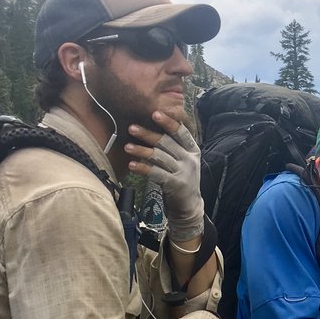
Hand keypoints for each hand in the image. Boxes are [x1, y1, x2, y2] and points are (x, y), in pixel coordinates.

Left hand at [125, 111, 204, 240]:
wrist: (189, 204)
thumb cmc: (181, 177)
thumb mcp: (183, 159)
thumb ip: (173, 145)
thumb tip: (152, 125)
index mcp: (192, 149)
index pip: (181, 132)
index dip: (169, 122)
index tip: (155, 113)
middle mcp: (189, 159)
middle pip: (167, 143)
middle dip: (148, 135)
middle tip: (132, 127)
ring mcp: (183, 172)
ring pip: (160, 157)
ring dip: (142, 151)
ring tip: (127, 147)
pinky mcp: (176, 184)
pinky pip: (157, 173)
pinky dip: (143, 168)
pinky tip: (132, 165)